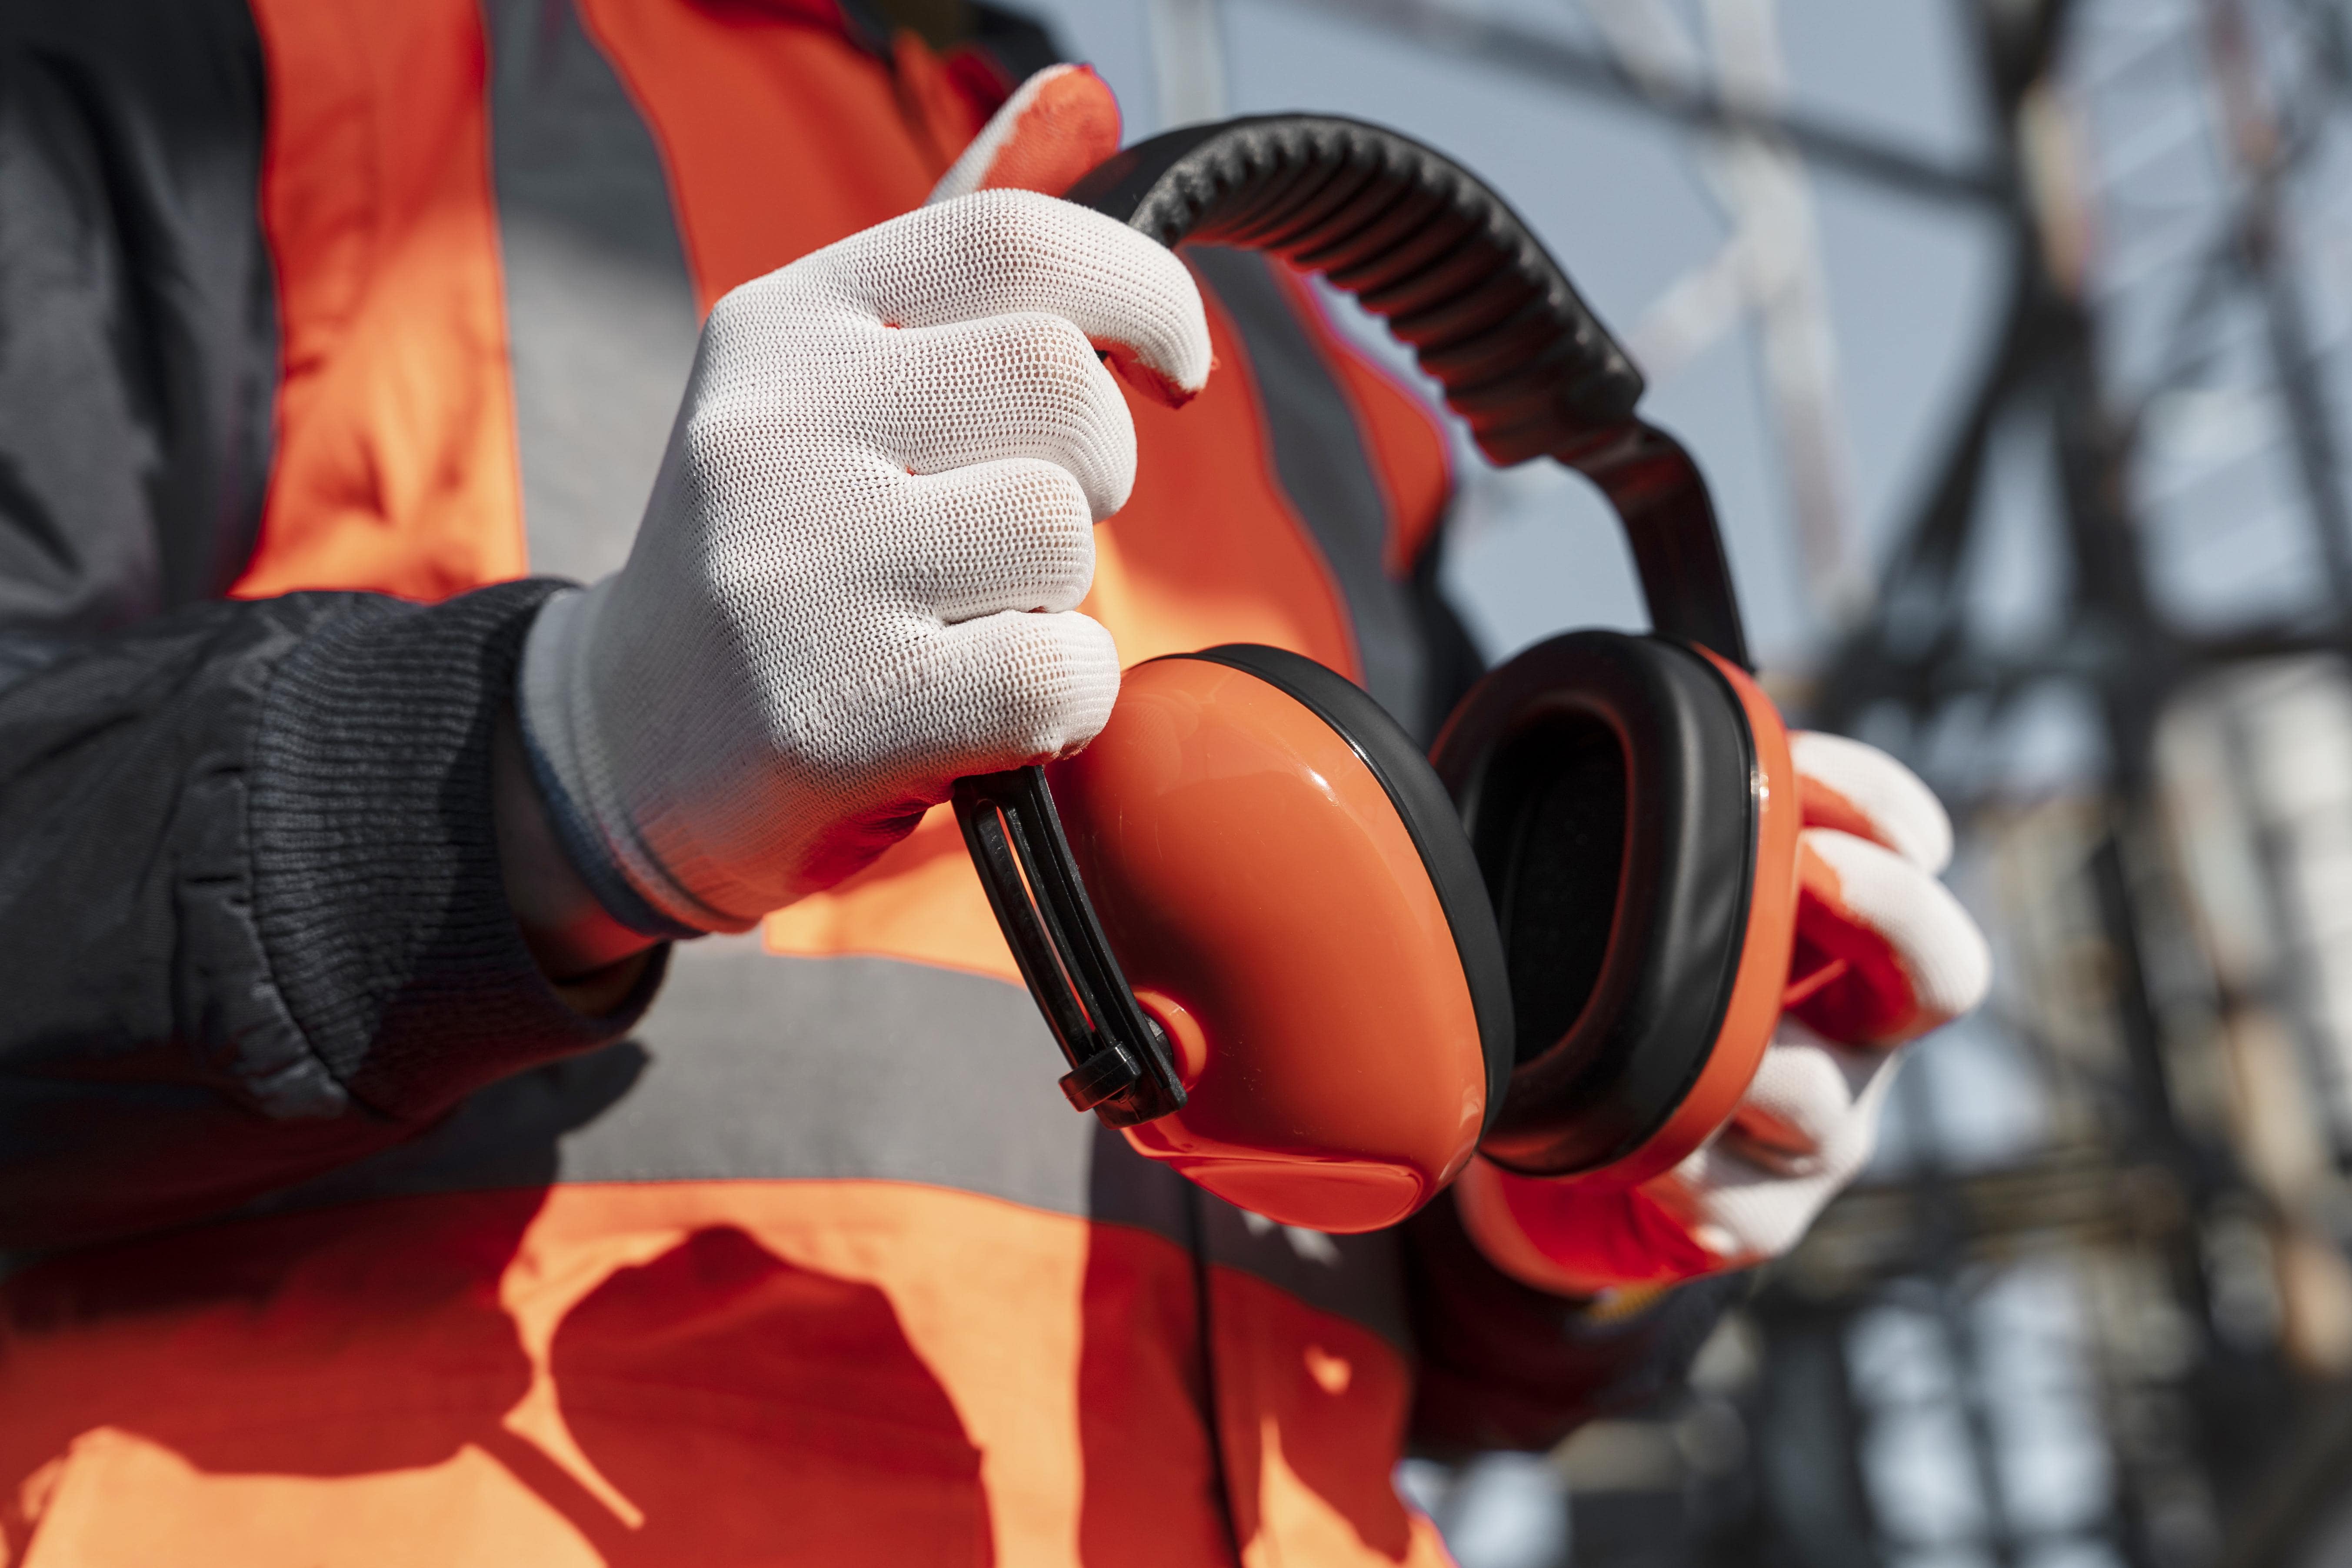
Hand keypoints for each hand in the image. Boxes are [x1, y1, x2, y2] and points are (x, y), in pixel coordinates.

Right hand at [514, 170, 1211, 937]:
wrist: (623, 747)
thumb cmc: (782, 557)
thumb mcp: (837, 381)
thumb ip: (962, 255)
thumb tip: (1084, 97)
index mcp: (783, 323)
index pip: (1017, 240)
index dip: (1143, 294)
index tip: (1170, 367)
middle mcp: (774, 425)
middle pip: (1063, 383)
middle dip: (1098, 467)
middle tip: (1030, 531)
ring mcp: (795, 568)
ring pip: (1060, 531)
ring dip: (1061, 592)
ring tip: (971, 619)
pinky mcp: (831, 709)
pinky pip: (1056, 676)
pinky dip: (1063, 704)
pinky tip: (979, 708)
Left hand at [1456, 733, 1992, 1295]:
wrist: (1551, 1151)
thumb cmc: (1602, 988)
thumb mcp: (1618, 893)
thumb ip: (1630, 821)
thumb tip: (1581, 724)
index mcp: (1836, 930)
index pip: (1909, 844)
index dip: (1878, 802)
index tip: (1798, 764)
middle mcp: (1856, 1029)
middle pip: (1941, 971)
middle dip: (1889, 910)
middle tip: (1806, 869)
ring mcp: (1823, 1133)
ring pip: (1818, 1093)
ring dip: (1741, 1060)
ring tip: (1658, 1042)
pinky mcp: (1761, 1220)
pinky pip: (1736, 1201)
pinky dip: (1678, 1170)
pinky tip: (1629, 1151)